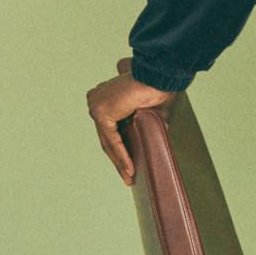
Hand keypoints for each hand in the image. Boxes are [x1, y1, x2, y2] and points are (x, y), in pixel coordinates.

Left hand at [86, 57, 175, 185]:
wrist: (159, 76)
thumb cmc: (158, 87)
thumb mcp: (148, 110)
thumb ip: (147, 123)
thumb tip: (160, 136)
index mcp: (103, 96)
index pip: (108, 128)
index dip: (118, 147)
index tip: (126, 164)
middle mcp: (95, 100)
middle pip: (106, 137)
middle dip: (118, 159)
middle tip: (128, 177)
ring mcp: (96, 107)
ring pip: (108, 142)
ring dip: (120, 162)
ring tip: (130, 178)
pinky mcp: (102, 114)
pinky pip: (113, 141)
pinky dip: (122, 156)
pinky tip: (130, 170)